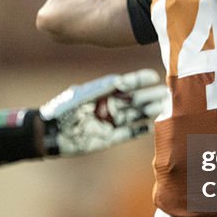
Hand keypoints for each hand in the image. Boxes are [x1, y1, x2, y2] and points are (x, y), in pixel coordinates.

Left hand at [38, 69, 166, 155]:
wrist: (49, 132)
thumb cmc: (62, 109)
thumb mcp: (81, 96)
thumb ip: (101, 89)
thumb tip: (121, 81)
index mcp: (102, 93)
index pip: (126, 85)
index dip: (140, 81)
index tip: (154, 77)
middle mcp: (108, 107)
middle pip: (133, 101)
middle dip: (150, 97)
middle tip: (167, 93)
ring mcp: (109, 123)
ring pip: (133, 117)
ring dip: (148, 112)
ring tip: (163, 108)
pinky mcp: (107, 139)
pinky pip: (126, 135)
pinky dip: (138, 131)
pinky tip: (151, 126)